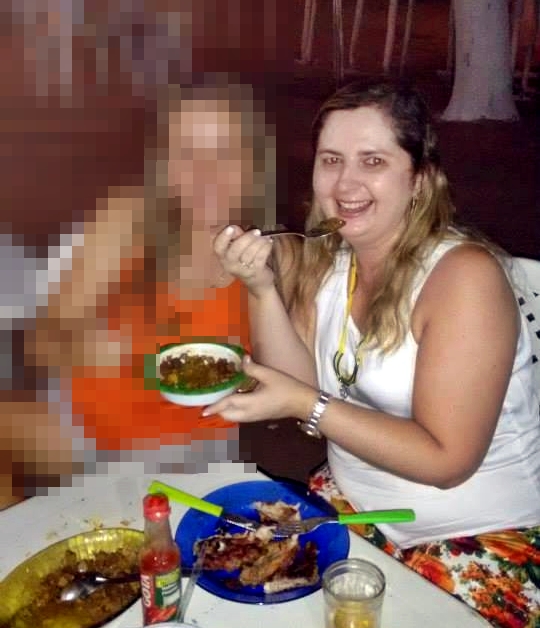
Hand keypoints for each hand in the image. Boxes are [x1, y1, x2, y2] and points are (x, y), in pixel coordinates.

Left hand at [201, 355, 316, 421]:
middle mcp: (251, 413)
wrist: (302, 403)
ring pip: (235, 418)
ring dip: (226, 410)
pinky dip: (235, 411)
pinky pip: (242, 416)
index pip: (228, 405)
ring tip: (221, 398)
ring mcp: (255, 417)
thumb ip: (253, 368)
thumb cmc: (287, 388)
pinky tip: (237, 399)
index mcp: (251, 403)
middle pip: (228, 415)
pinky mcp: (260, 417)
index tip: (203, 409)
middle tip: (212, 398)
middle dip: (218, 409)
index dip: (215, 406)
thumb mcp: (269, 375)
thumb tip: (243, 359)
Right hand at [213, 225, 274, 296]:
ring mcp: (243, 270)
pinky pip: (261, 257)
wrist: (257, 282)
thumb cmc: (246, 260)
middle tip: (256, 231)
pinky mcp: (256, 272)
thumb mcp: (238, 248)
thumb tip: (236, 226)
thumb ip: (236, 236)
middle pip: (235, 250)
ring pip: (250, 253)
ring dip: (259, 242)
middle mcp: (231, 265)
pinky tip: (269, 242)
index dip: (223, 237)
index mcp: (223, 257)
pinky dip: (266, 247)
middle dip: (246, 238)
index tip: (230, 228)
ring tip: (265, 236)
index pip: (218, 247)